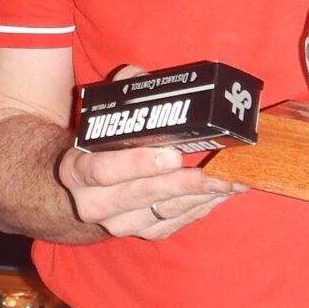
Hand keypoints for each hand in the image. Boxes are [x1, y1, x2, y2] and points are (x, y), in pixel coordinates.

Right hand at [58, 68, 237, 239]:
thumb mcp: (103, 115)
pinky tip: (223, 191)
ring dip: (201, 196)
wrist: (89, 188)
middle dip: (181, 184)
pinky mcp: (144, 232)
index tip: (171, 155)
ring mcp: (120, 223)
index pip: (103, 170)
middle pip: (141, 195)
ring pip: (164, 212)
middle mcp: (94, 204)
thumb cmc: (104, 144)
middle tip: (214, 173)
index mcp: (77, 171)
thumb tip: (139, 75)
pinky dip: (202, 207)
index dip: (137, 164)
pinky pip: (177, 222)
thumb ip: (122, 90)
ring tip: (231, 179)